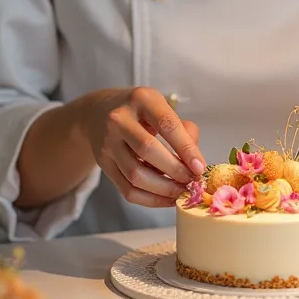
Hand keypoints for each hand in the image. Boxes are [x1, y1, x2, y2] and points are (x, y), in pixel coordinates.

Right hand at [81, 87, 205, 207]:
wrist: (98, 112)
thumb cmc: (140, 111)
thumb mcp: (161, 107)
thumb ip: (183, 130)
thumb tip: (195, 163)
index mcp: (141, 99)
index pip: (166, 124)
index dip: (185, 148)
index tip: (200, 167)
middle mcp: (119, 119)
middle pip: (148, 150)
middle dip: (175, 170)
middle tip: (192, 181)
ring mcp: (107, 142)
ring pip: (136, 175)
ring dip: (163, 189)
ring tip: (181, 191)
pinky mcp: (103, 163)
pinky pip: (127, 189)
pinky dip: (150, 199)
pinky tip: (166, 198)